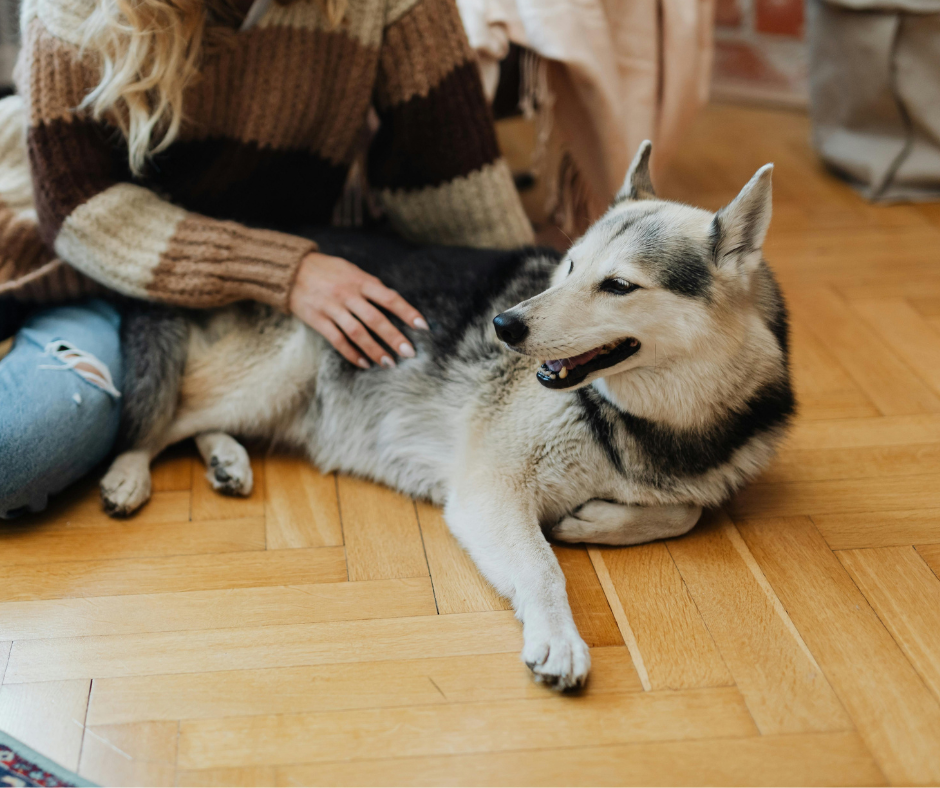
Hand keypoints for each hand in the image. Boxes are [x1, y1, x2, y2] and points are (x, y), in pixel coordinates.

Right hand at [290, 251, 428, 368]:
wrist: (291, 270)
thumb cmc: (328, 270)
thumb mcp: (351, 270)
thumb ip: (370, 286)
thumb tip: (394, 302)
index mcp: (360, 281)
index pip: (389, 298)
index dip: (407, 312)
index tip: (422, 326)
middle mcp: (347, 294)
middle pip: (375, 319)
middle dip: (394, 338)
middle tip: (409, 353)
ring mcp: (332, 308)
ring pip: (357, 333)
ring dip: (375, 350)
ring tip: (389, 363)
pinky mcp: (318, 320)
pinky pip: (337, 340)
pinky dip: (352, 354)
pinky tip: (365, 363)